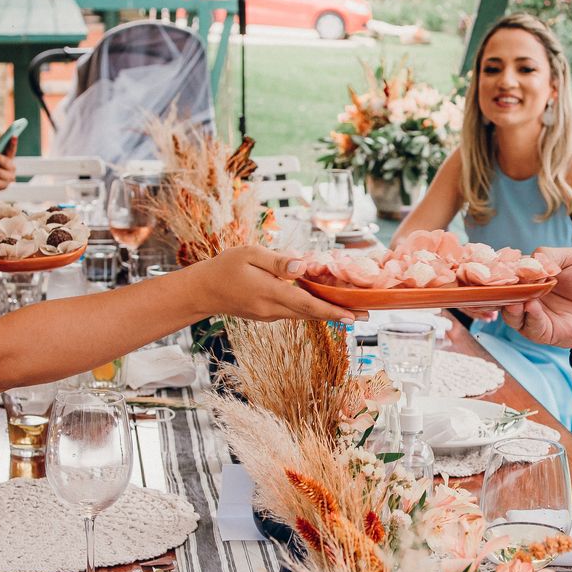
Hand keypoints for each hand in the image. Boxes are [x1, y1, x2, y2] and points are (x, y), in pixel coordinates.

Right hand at [214, 248, 363, 322]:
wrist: (204, 290)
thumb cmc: (226, 266)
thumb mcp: (250, 254)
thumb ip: (279, 262)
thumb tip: (304, 267)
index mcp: (270, 293)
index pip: (307, 304)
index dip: (332, 311)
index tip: (354, 317)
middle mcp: (272, 310)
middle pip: (311, 314)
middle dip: (339, 314)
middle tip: (367, 315)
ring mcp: (269, 316)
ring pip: (303, 314)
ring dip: (327, 313)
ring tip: (352, 310)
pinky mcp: (267, 315)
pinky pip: (294, 312)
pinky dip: (311, 309)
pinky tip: (323, 302)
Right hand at [500, 247, 571, 350]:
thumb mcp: (570, 258)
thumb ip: (548, 255)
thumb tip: (527, 263)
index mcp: (528, 278)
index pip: (507, 273)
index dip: (504, 268)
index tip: (505, 263)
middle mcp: (524, 297)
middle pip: (503, 294)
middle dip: (503, 287)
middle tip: (508, 280)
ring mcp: (530, 316)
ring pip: (510, 313)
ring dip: (511, 304)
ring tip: (517, 296)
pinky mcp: (540, 332)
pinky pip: (529, 326)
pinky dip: (529, 316)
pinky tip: (531, 306)